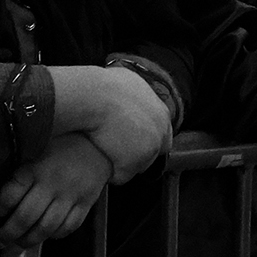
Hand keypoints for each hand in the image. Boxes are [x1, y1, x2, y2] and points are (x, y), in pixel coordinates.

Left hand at [0, 134, 112, 247]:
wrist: (99, 142)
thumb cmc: (63, 144)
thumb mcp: (36, 147)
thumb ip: (19, 168)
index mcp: (35, 167)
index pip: (9, 195)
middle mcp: (52, 183)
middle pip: (25, 217)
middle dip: (8, 234)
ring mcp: (70, 195)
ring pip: (46, 227)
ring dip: (28, 240)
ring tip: (18, 244)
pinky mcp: (86, 203)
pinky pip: (68, 227)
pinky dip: (55, 236)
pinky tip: (46, 235)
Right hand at [83, 66, 174, 182]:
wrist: (94, 96)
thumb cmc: (104, 85)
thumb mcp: (129, 80)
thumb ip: (137, 91)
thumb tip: (128, 88)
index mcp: (162, 113)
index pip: (161, 134)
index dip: (144, 138)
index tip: (128, 139)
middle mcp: (160, 132)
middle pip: (152, 153)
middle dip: (136, 154)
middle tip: (114, 150)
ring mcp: (149, 149)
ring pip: (136, 166)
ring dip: (122, 163)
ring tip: (103, 152)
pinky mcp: (133, 164)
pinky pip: (120, 176)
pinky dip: (110, 172)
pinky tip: (99, 159)